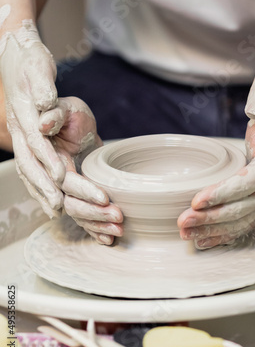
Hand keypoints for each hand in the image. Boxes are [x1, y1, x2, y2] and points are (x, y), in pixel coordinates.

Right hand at [0, 21, 64, 216]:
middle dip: (45, 186)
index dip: (48, 159)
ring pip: (28, 170)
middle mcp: (18, 130)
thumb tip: (44, 114)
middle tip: (60, 205)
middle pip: (29, 163)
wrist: (17, 58)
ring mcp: (19, 138)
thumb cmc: (30, 63)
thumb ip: (43, 90)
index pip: (35, 141)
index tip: (62, 175)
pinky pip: (30, 169)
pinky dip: (39, 186)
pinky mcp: (25, 142)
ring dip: (41, 192)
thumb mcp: (38, 69)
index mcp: (22, 113)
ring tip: (56, 211)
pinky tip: (50, 201)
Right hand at [39, 97, 122, 244]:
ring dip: (95, 223)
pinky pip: (79, 214)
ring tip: (118, 229)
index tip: (103, 196)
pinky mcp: (71, 193)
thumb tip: (43, 124)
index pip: (63, 178)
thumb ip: (55, 114)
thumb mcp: (64, 108)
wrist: (67, 122)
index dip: (82, 188)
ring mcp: (60, 188)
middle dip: (93, 210)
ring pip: (74, 211)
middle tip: (117, 215)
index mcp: (45, 157)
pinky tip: (106, 239)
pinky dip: (92, 228)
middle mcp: (50, 177)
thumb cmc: (67, 113)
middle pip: (69, 201)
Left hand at [178, 102, 254, 249]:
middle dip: (209, 217)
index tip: (196, 200)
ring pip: (237, 223)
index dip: (221, 193)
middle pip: (239, 209)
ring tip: (185, 233)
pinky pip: (239, 229)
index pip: (245, 183)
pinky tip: (200, 242)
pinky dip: (219, 238)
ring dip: (210, 230)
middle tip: (183, 221)